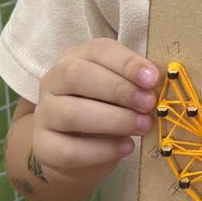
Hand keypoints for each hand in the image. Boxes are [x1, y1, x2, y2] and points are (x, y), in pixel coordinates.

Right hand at [33, 38, 159, 173]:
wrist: (76, 146)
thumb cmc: (105, 105)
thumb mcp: (119, 87)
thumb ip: (134, 82)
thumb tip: (158, 84)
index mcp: (76, 57)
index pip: (97, 51)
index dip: (126, 63)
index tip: (153, 78)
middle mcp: (53, 81)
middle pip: (77, 77)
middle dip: (118, 90)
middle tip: (149, 104)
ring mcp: (44, 114)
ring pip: (71, 114)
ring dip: (113, 120)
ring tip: (142, 126)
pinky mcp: (43, 146)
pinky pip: (69, 150)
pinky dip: (102, 150)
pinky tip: (126, 147)